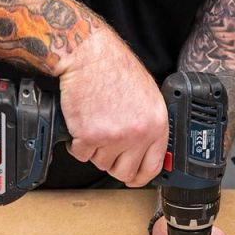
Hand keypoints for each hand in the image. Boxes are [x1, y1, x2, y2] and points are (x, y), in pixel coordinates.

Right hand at [58, 28, 167, 186]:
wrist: (89, 55)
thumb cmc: (115, 69)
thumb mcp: (147, 97)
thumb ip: (149, 125)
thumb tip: (146, 150)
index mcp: (156, 125)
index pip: (152, 166)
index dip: (140, 177)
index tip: (133, 179)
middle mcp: (138, 133)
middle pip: (124, 171)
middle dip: (112, 163)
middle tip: (106, 148)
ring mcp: (114, 137)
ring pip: (100, 163)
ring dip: (94, 150)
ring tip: (95, 124)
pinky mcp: (90, 136)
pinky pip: (81, 154)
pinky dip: (78, 143)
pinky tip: (82, 123)